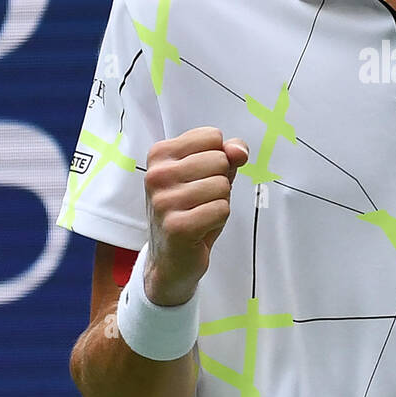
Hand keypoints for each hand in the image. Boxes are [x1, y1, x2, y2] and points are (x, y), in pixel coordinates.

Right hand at [143, 128, 249, 305]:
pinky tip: (200, 228)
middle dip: (220, 181)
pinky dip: (219, 219)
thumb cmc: (191, 210)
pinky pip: (222, 209)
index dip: (218, 158)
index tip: (200, 177)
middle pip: (219, 160)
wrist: (171, 259)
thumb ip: (227, 154)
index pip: (212, 137)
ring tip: (200, 214)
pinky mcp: (176, 226)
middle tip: (201, 201)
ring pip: (222, 185)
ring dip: (220, 202)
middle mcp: (156, 175)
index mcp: (160, 154)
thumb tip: (239, 150)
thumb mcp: (209, 175)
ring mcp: (163, 201)